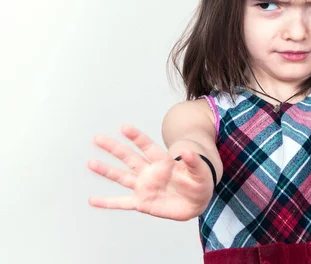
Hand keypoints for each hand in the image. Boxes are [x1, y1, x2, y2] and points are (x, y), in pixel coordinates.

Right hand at [88, 124, 213, 220]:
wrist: (197, 201)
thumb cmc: (199, 183)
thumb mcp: (201, 172)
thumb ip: (193, 162)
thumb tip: (187, 151)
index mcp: (163, 162)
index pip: (147, 147)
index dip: (136, 137)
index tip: (124, 127)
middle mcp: (150, 172)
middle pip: (129, 158)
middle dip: (114, 148)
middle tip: (98, 138)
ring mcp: (144, 187)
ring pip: (122, 177)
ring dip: (106, 171)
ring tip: (90, 163)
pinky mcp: (142, 203)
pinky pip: (122, 203)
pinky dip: (107, 202)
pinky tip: (93, 200)